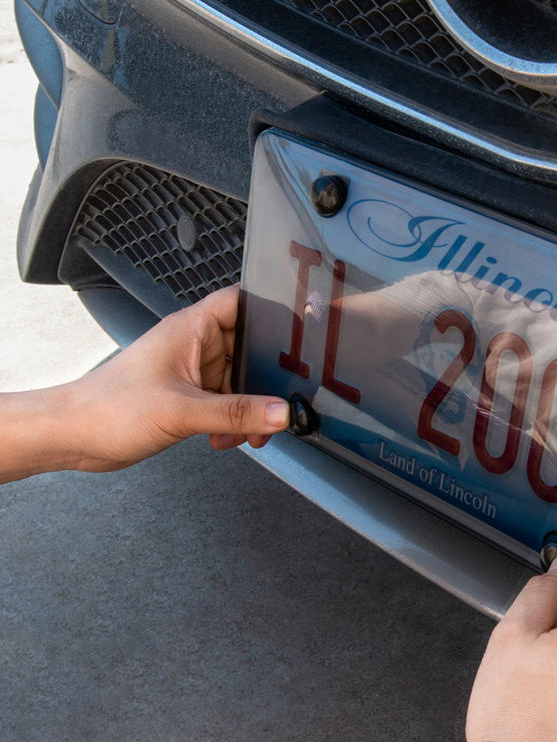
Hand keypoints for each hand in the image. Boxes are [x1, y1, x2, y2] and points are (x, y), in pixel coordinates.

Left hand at [62, 286, 289, 470]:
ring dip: (249, 409)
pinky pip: (226, 405)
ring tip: (247, 432)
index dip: (271, 309)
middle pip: (250, 350)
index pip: (242, 302)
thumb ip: (236, 412)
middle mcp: (195, 347)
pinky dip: (233, 423)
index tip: (299, 330)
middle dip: (266, 380)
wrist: (72, 438)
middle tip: (280, 400)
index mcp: (191, 330)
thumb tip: (281, 412)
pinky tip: (224, 439)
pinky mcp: (188, 399)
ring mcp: (192, 373)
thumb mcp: (182, 411)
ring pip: (241, 383)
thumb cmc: (106, 408)